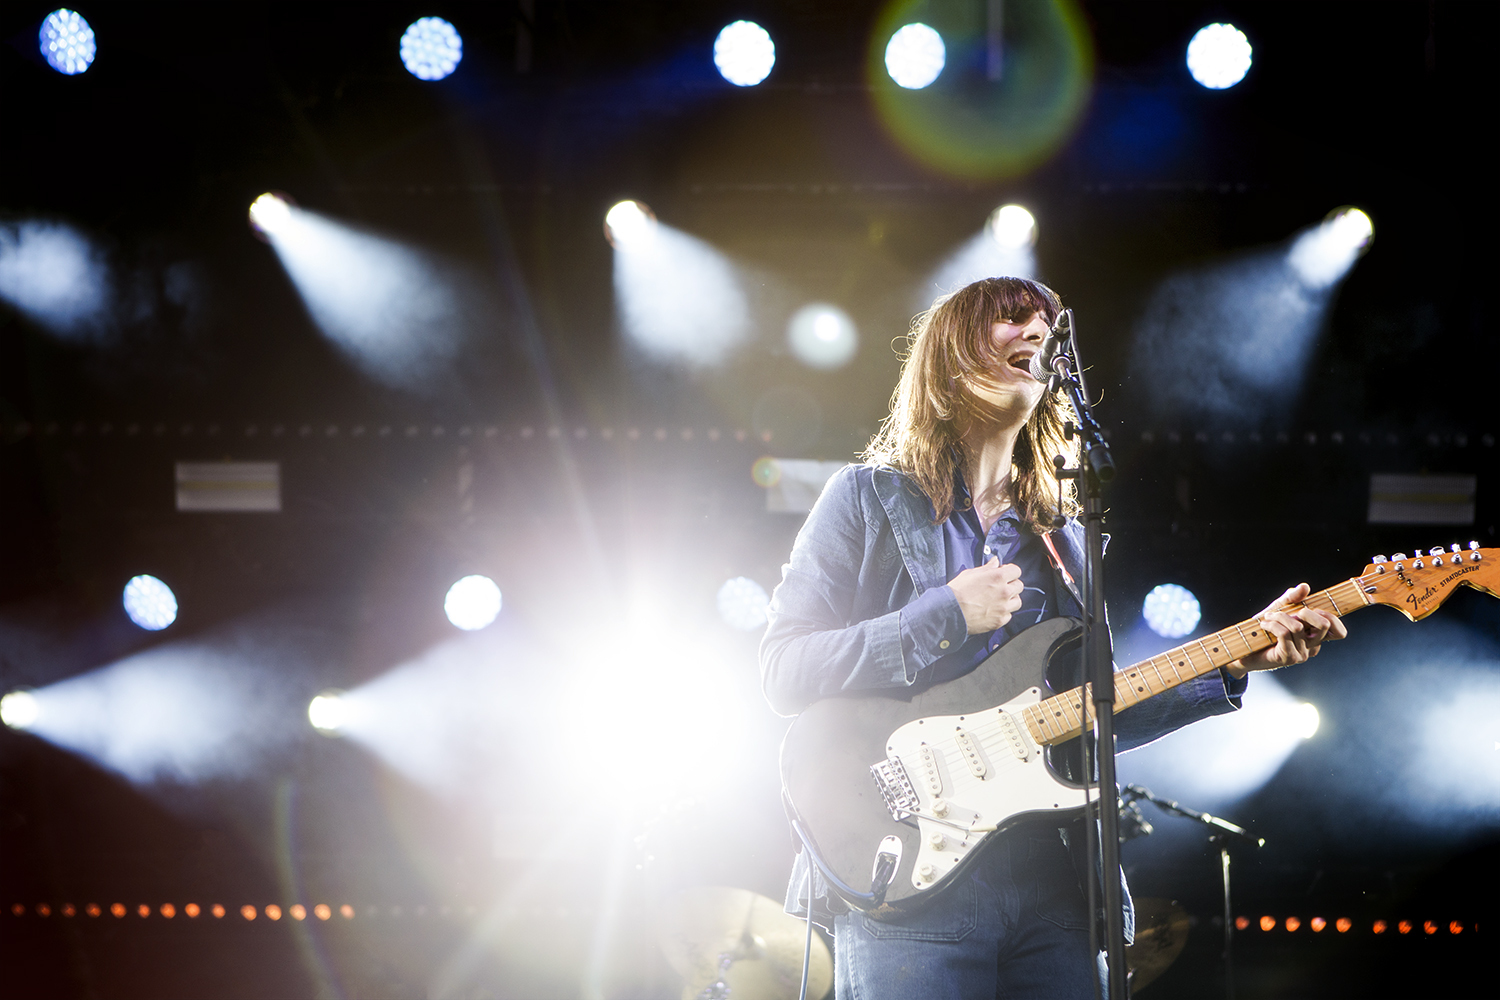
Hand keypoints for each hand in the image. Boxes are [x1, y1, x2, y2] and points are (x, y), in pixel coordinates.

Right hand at [948, 558, 1023, 633]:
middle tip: (1001, 587)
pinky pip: (1009, 615)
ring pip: (1018, 601)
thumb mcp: (970, 574)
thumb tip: (995, 562)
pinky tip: (994, 611)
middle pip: (1019, 586)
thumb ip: (987, 568)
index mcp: (998, 577)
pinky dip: (1003, 613)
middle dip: (1011, 585)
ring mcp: (1004, 607)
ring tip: (1000, 600)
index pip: (1016, 570)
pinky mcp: (1000, 620)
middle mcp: (1004, 591)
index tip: (1004, 574)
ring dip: (1011, 600)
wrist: (951, 611)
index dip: (1010, 571)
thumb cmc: (958, 591)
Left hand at [1226, 583, 1347, 677]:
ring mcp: (1302, 654)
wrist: (1246, 645)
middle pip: (1324, 626)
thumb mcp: (1280, 607)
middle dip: (1305, 612)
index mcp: (1315, 635)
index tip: (1312, 608)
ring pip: (1298, 626)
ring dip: (1279, 616)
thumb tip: (1304, 587)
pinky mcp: (1289, 658)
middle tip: (1289, 612)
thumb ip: (1293, 597)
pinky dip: (1272, 624)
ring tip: (1268, 618)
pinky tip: (1264, 626)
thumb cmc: (1266, 626)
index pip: (1339, 632)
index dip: (1332, 617)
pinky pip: (1285, 634)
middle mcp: (1312, 646)